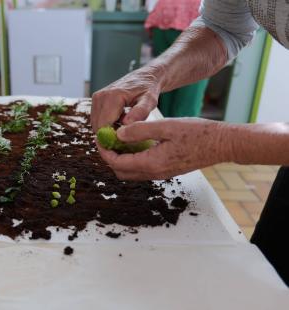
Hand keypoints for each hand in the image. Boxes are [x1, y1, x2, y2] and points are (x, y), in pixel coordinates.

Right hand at [91, 66, 163, 131]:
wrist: (144, 77)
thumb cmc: (148, 89)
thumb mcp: (150, 101)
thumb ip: (140, 112)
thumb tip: (126, 123)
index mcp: (113, 96)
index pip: (104, 126)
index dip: (113, 137)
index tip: (127, 139)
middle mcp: (100, 96)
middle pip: (98, 127)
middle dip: (110, 135)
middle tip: (127, 134)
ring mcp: (96, 97)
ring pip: (96, 124)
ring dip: (108, 130)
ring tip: (124, 125)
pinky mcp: (95, 99)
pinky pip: (97, 119)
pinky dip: (106, 124)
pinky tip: (119, 120)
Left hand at [97, 118, 228, 180]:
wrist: (221, 144)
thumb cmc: (197, 133)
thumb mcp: (166, 126)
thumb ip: (140, 130)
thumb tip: (119, 133)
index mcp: (152, 163)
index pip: (118, 163)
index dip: (105, 152)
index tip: (100, 139)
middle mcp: (154, 173)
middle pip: (121, 171)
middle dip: (109, 157)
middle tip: (106, 141)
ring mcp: (160, 174)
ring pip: (130, 173)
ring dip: (120, 160)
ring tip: (117, 141)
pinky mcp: (166, 170)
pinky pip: (141, 170)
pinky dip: (131, 160)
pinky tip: (133, 144)